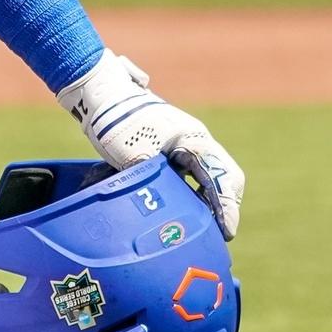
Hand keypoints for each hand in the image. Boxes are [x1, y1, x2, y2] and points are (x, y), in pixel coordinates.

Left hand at [57, 51, 246, 238]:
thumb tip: (152, 214)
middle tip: (218, 236)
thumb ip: (148, 181)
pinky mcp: (169, 152)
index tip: (226, 233)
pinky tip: (179, 212)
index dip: (227, 207)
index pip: (223, 177)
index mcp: (194, 141)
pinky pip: (189, 177)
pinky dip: (189, 195)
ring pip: (207, 179)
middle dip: (223, 207)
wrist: (103, 96)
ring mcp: (183, 147)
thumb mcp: (135, 154)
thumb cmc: (121, 122)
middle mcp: (195, 144)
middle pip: (222, 179)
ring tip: (202, 229)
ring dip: (207, 202)